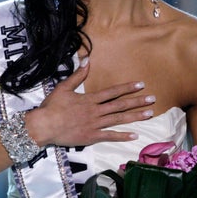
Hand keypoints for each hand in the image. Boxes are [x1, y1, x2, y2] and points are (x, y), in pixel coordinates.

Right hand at [25, 58, 154, 146]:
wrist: (43, 126)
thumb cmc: (52, 107)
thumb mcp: (63, 87)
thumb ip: (77, 75)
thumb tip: (87, 60)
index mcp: (90, 99)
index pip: (112, 92)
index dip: (127, 88)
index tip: (140, 84)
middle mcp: (96, 111)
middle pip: (120, 105)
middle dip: (137, 101)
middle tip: (152, 99)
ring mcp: (95, 124)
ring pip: (119, 119)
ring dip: (135, 116)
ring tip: (149, 113)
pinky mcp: (92, 137)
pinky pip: (110, 136)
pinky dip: (123, 136)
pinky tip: (135, 135)